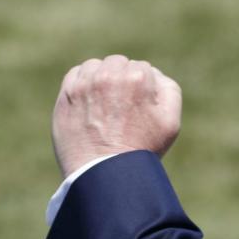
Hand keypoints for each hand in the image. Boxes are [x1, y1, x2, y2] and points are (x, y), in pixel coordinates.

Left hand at [52, 55, 182, 177]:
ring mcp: (86, 83)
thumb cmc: (141, 150)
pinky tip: (89, 104)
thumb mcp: (170, 121)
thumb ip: (168, 88)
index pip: (141, 69)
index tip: (137, 109)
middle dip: (122, 80)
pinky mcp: (67, 93)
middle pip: (119, 64)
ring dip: (101, 79)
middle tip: (121, 108)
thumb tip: (152, 73)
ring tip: (104, 106)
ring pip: (96, 66)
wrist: (105, 174)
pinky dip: (83, 84)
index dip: (142, 90)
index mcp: (138, 77)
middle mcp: (110, 75)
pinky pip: (76, 74)